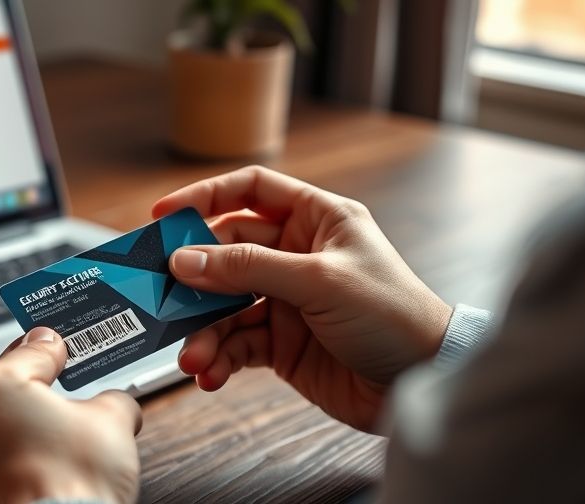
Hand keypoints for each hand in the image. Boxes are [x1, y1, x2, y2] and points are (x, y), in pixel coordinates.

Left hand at [0, 327, 142, 503]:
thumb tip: (113, 405)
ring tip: (43, 457)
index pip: (31, 352)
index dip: (54, 349)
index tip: (58, 348)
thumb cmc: (74, 487)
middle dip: (28, 401)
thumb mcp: (113, 425)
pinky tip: (20, 483)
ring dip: (4, 437)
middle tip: (60, 414)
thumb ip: (110, 399)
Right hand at [153, 166, 451, 430]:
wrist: (422, 386)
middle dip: (195, 280)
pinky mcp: (282, 343)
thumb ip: (249, 268)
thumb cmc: (392, 316)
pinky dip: (220, 358)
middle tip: (162, 297)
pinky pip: (236, 343)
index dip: (206, 198)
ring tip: (193, 358)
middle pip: (227, 253)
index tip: (164, 214)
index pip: (251, 191)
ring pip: (226, 306)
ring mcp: (287, 300)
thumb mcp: (318, 281)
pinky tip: (211, 374)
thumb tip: (185, 259)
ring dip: (204, 332)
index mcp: (317, 220)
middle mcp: (298, 255)